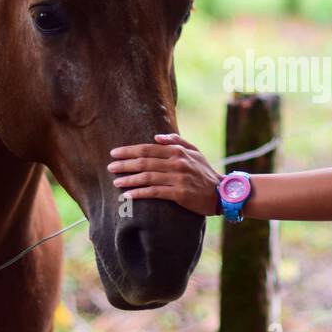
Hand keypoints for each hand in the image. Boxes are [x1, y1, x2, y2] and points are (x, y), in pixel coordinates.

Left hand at [108, 133, 222, 216]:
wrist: (221, 193)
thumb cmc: (204, 172)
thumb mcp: (195, 151)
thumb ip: (176, 141)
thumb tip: (156, 137)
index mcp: (178, 151)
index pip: (148, 149)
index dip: (129, 151)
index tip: (114, 153)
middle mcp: (177, 163)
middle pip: (144, 162)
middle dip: (124, 164)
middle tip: (110, 167)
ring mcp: (178, 178)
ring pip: (147, 177)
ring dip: (129, 179)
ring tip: (116, 181)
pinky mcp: (179, 194)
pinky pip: (154, 192)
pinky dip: (140, 193)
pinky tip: (128, 194)